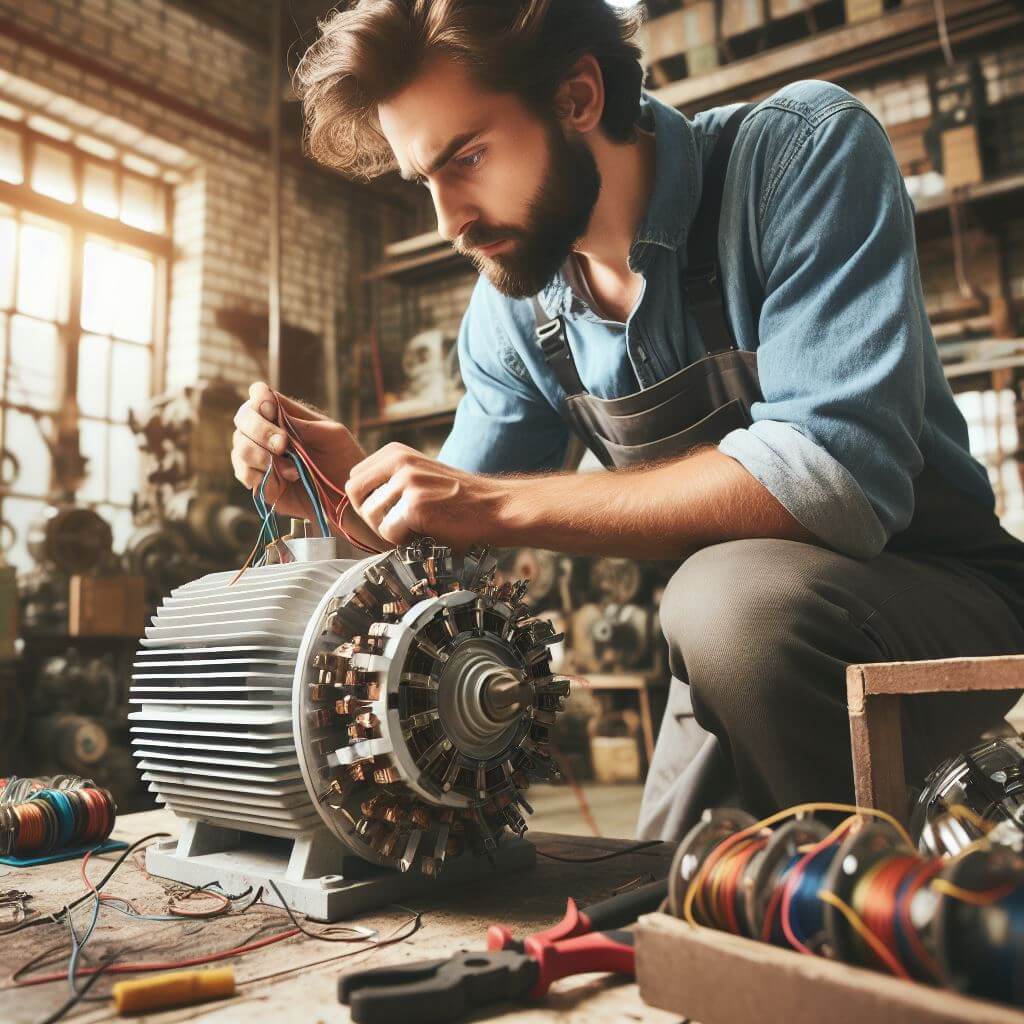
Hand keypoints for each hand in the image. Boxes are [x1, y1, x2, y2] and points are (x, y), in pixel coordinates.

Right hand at [231, 382, 366, 520]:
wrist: (349, 495)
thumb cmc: (344, 458)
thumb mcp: (331, 434)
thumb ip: (301, 422)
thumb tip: (273, 409)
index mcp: (284, 415)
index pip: (258, 395)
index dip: (259, 398)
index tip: (271, 410)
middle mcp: (267, 433)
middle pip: (243, 419)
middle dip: (259, 430)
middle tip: (282, 445)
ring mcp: (260, 458)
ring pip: (240, 447)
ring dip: (260, 455)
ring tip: (291, 470)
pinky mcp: (261, 483)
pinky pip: (245, 474)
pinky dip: (259, 476)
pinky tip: (282, 482)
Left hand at [345, 443, 507, 547]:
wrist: (495, 509)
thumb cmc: (457, 500)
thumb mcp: (418, 476)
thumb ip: (388, 481)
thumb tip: (352, 502)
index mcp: (395, 452)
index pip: (354, 481)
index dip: (368, 502)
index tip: (391, 511)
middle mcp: (398, 461)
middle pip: (356, 498)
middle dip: (373, 517)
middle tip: (401, 524)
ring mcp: (407, 482)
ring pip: (372, 519)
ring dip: (392, 531)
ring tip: (419, 527)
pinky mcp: (415, 505)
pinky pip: (389, 533)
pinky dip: (405, 541)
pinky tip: (428, 532)